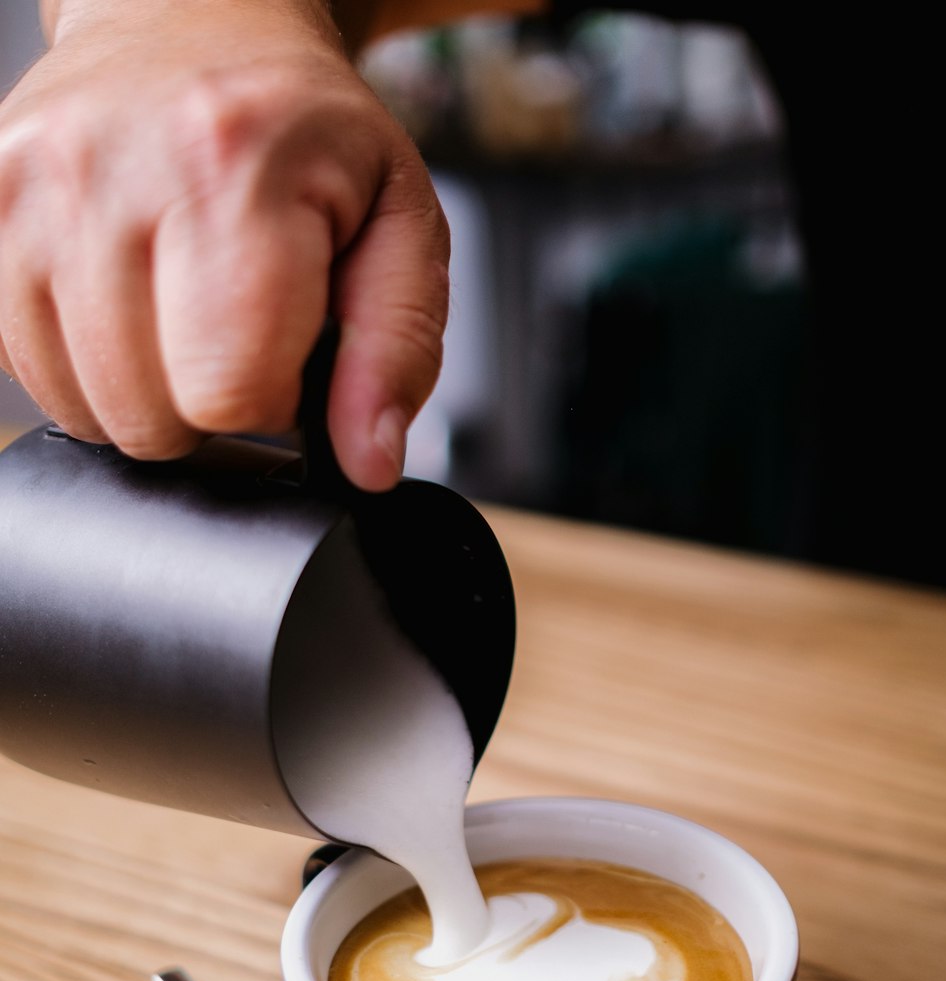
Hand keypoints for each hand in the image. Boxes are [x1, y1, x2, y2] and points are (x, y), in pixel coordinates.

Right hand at [0, 0, 449, 489]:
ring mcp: (26, 188)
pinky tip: (128, 306)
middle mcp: (108, 169)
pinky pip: (26, 369)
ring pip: (83, 408)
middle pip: (151, 415)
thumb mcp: (400, 227)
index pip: (229, 392)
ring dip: (144, 391)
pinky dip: (84, 367)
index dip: (273, 400)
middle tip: (237, 328)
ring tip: (181, 312)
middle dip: (207, 403)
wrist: (192, 18)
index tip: (288, 350)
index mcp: (229, 168)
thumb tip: (368, 463)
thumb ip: (395, 351)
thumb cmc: (302, 130)